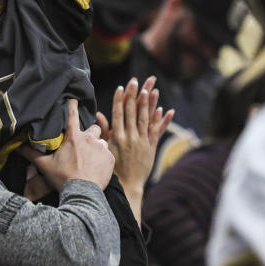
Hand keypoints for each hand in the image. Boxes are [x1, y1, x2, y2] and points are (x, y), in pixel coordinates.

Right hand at [19, 99, 113, 190]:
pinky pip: (108, 154)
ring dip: (98, 147)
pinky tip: (97, 167)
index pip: (72, 116)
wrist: (82, 192)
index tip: (74, 99)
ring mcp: (101, 148)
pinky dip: (104, 159)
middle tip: (85, 143)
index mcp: (73, 138)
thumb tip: (16, 147)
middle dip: (91, 133)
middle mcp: (89, 139)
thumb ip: (31, 154)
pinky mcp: (110, 158)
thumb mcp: (44, 165)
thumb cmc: (63, 177)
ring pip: (102, 142)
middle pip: (94, 128)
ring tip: (92, 159)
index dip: (72, 106)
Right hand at [96, 76, 173, 191]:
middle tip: (137, 80)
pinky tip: (165, 109)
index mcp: (117, 136)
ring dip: (148, 103)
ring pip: (146, 118)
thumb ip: (104, 131)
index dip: (120, 99)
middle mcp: (130, 136)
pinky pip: (157, 131)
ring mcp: (142, 141)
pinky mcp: (151, 147)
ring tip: (151, 89)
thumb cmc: (112, 167)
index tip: (122, 87)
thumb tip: (99, 115)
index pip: (118, 113)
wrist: (127, 184)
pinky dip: (162, 121)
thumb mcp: (105, 148)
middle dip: (134, 95)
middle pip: (132, 111)